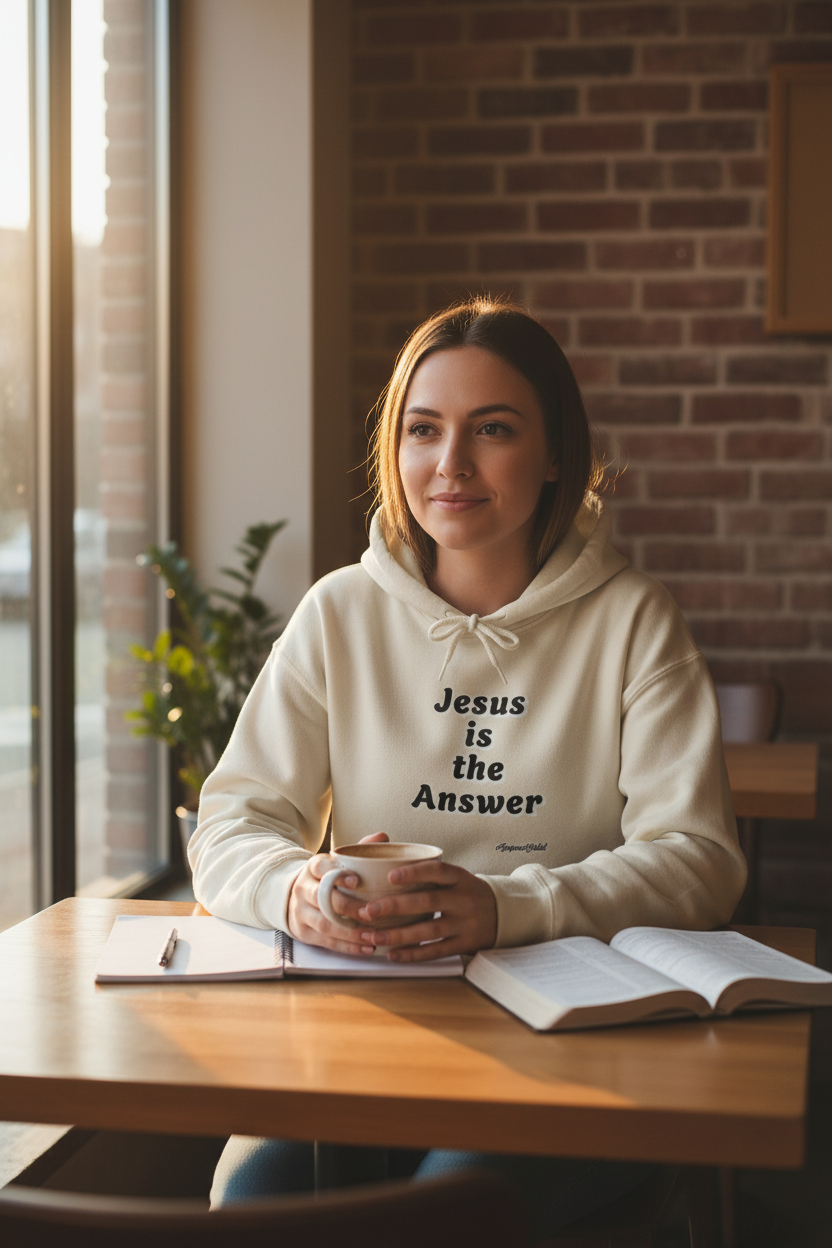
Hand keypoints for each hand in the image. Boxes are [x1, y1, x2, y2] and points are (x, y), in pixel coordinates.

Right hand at [286, 832, 388, 955]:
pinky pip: (326, 941)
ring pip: (325, 923)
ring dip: (351, 932)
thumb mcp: (336, 861)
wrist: (291, 896)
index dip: (338, 875)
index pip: (321, 867)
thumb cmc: (324, 878)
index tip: (357, 881)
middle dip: (349, 907)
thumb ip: (358, 850)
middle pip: (324, 899)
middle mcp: (304, 888)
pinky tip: (367, 947)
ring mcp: (301, 911)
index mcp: (313, 867)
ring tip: (373, 935)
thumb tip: (382, 837)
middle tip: (371, 912)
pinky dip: (348, 946)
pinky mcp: (304, 932)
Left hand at [356, 860, 497, 962]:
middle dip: (396, 906)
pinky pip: (436, 951)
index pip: (438, 871)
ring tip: (374, 936)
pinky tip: (393, 954)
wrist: (502, 914)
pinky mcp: (464, 944)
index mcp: (460, 878)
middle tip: (369, 910)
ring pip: (429, 930)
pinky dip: (414, 954)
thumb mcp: (456, 877)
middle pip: (429, 901)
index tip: (390, 875)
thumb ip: (429, 873)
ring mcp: (465, 923)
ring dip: (399, 935)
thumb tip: (385, 865)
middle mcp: (464, 899)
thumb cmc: (467, 892)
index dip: (415, 872)